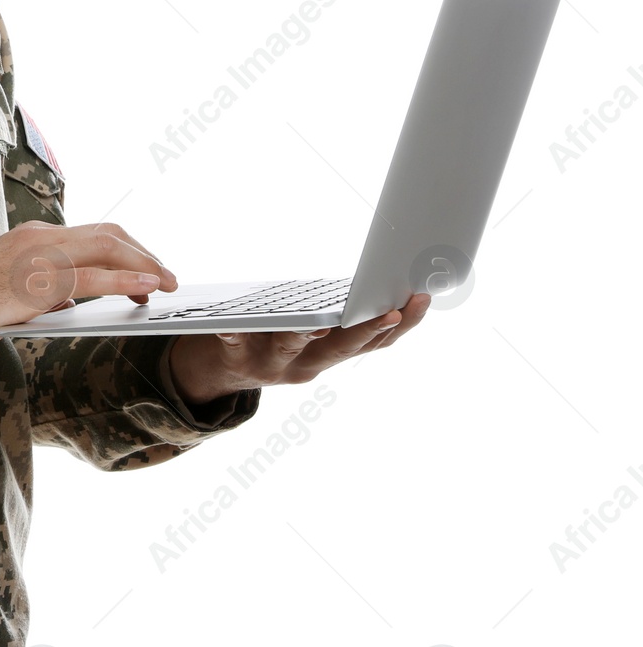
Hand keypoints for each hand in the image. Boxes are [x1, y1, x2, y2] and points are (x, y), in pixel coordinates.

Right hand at [0, 221, 176, 357]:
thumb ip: (44, 289)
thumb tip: (73, 302)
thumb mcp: (14, 291)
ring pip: (105, 246)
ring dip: (144, 264)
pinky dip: (123, 280)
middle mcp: (39, 236)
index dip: (129, 250)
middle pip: (108, 233)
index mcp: (34, 236)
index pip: (94, 234)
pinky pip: (89, 277)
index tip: (150, 270)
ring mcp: (37, 254)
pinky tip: (145, 288)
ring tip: (166, 284)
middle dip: (145, 253)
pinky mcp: (36, 280)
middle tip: (169, 278)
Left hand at [167, 293, 430, 405]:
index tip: (421, 299)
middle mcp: (306, 363)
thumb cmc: (275, 339)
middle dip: (368, 329)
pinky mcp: (236, 358)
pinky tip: (231, 325)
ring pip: (292, 346)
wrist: (225, 371)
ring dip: (306, 332)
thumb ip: (337, 312)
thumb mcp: (311, 332)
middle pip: (342, 348)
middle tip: (392, 311)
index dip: (401, 326)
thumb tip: (377, 274)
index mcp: (329, 354)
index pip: (373, 343)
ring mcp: (272, 363)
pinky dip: (235, 333)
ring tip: (317, 321)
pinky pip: (235, 343)